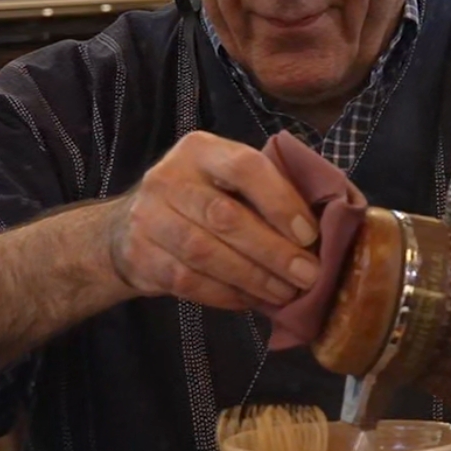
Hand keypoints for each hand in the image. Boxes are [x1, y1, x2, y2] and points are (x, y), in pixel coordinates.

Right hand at [107, 131, 322, 309]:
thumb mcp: (224, 180)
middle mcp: (169, 178)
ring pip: (206, 254)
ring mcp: (149, 218)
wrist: (127, 228)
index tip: (309, 235)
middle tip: (307, 274)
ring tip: (285, 292)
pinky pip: (190, 282)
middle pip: (225, 216)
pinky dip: (227, 295)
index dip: (281, 201)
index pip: (245, 167)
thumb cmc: (198, 200)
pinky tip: (252, 299)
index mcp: (200, 150)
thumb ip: (264, 191)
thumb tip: (324, 227)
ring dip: (254, 278)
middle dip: (273, 251)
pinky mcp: (140, 256)